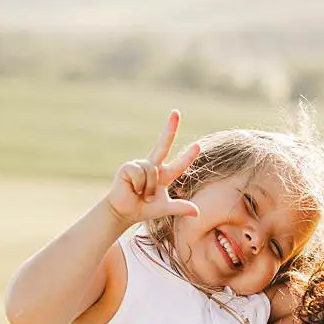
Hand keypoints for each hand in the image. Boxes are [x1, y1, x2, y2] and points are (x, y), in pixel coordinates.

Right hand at [104, 110, 200, 224]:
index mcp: (164, 175)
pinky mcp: (128, 166)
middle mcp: (153, 166)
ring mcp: (140, 165)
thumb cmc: (144, 208)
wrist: (125, 211)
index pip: (179, 164)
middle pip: (163, 144)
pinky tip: (132, 188)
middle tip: (176, 112)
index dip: (188, 156)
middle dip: (170, 128)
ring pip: (152, 172)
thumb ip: (180, 207)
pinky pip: (140, 173)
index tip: (198, 145)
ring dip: (149, 188)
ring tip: (142, 194)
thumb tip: (198, 212)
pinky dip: (139, 185)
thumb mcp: (165, 208)